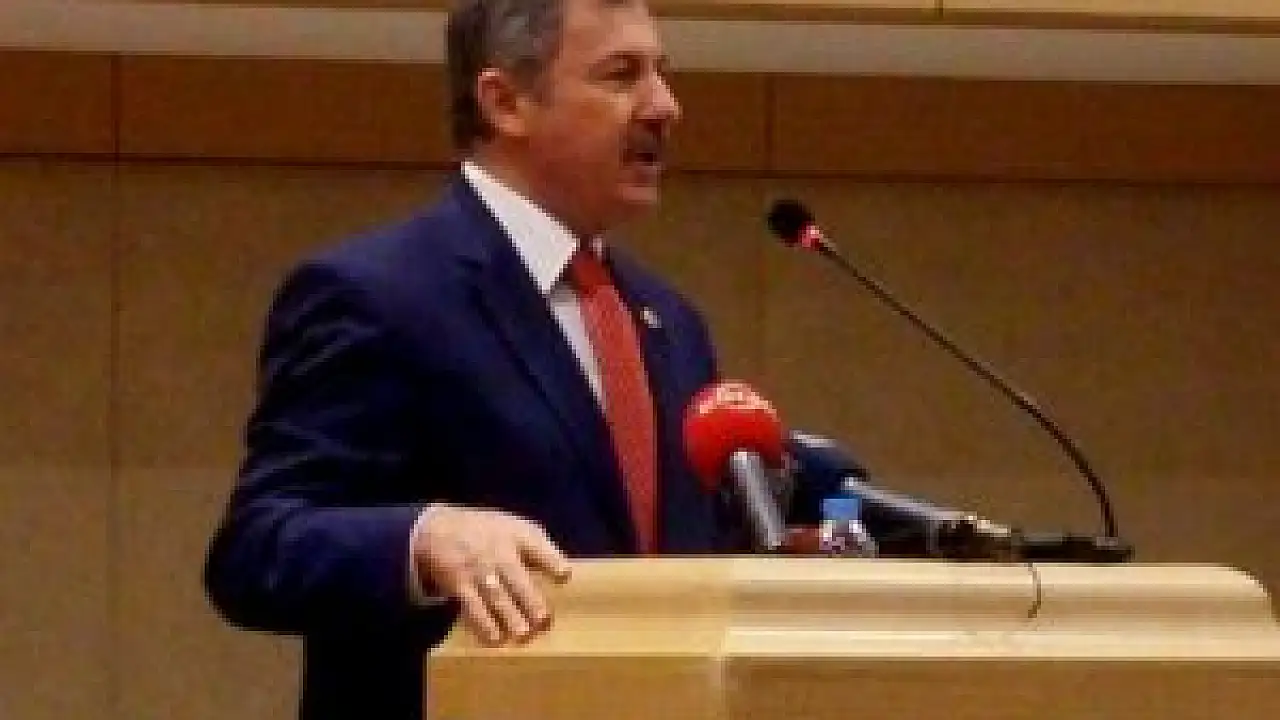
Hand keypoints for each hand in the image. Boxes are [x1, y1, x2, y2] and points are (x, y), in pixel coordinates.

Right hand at [412, 504, 570, 645]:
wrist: (439, 529)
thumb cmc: (489, 533)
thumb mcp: (514, 527)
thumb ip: (540, 549)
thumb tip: (566, 576)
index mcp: (517, 536)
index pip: (537, 547)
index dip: (551, 561)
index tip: (564, 576)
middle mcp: (498, 553)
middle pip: (516, 578)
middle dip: (530, 601)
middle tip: (543, 622)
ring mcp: (478, 570)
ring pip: (495, 596)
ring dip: (509, 616)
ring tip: (522, 635)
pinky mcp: (459, 585)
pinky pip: (472, 606)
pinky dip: (483, 624)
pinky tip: (494, 639)